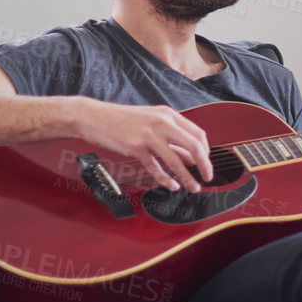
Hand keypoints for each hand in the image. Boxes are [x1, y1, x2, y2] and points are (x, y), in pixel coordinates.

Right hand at [73, 98, 213, 193]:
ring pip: (176, 161)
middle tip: (208, 177)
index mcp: (168, 114)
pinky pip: (156, 168)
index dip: (206, 151)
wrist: (93, 116)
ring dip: (188, 178)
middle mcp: (162, 123)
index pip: (198, 134)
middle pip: (194, 146)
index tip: (205, 163)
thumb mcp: (151, 122)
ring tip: (193, 187)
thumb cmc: (122, 120)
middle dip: (205, 165)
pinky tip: (172, 186)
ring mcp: (148, 135)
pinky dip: (166, 180)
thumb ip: (172, 138)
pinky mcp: (135, 147)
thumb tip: (191, 157)